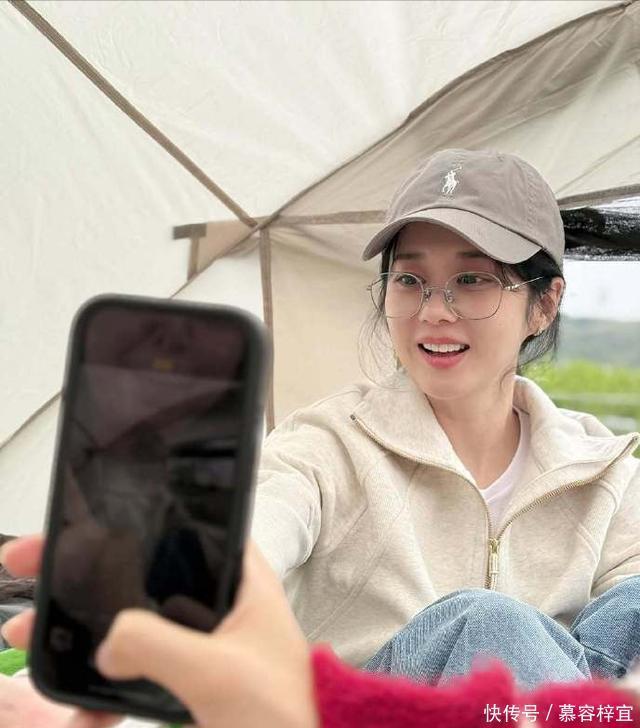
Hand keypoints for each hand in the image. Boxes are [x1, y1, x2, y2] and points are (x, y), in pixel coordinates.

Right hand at [1, 536, 317, 727]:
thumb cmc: (289, 712)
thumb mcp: (219, 671)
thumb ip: (158, 644)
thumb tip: (107, 643)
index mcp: (240, 581)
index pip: (186, 528)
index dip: (136, 520)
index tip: (83, 524)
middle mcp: (220, 605)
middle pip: (146, 575)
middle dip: (90, 577)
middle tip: (38, 571)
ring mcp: (203, 644)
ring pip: (135, 627)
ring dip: (88, 633)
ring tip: (36, 638)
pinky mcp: (190, 682)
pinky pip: (139, 673)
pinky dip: (106, 687)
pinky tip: (82, 705)